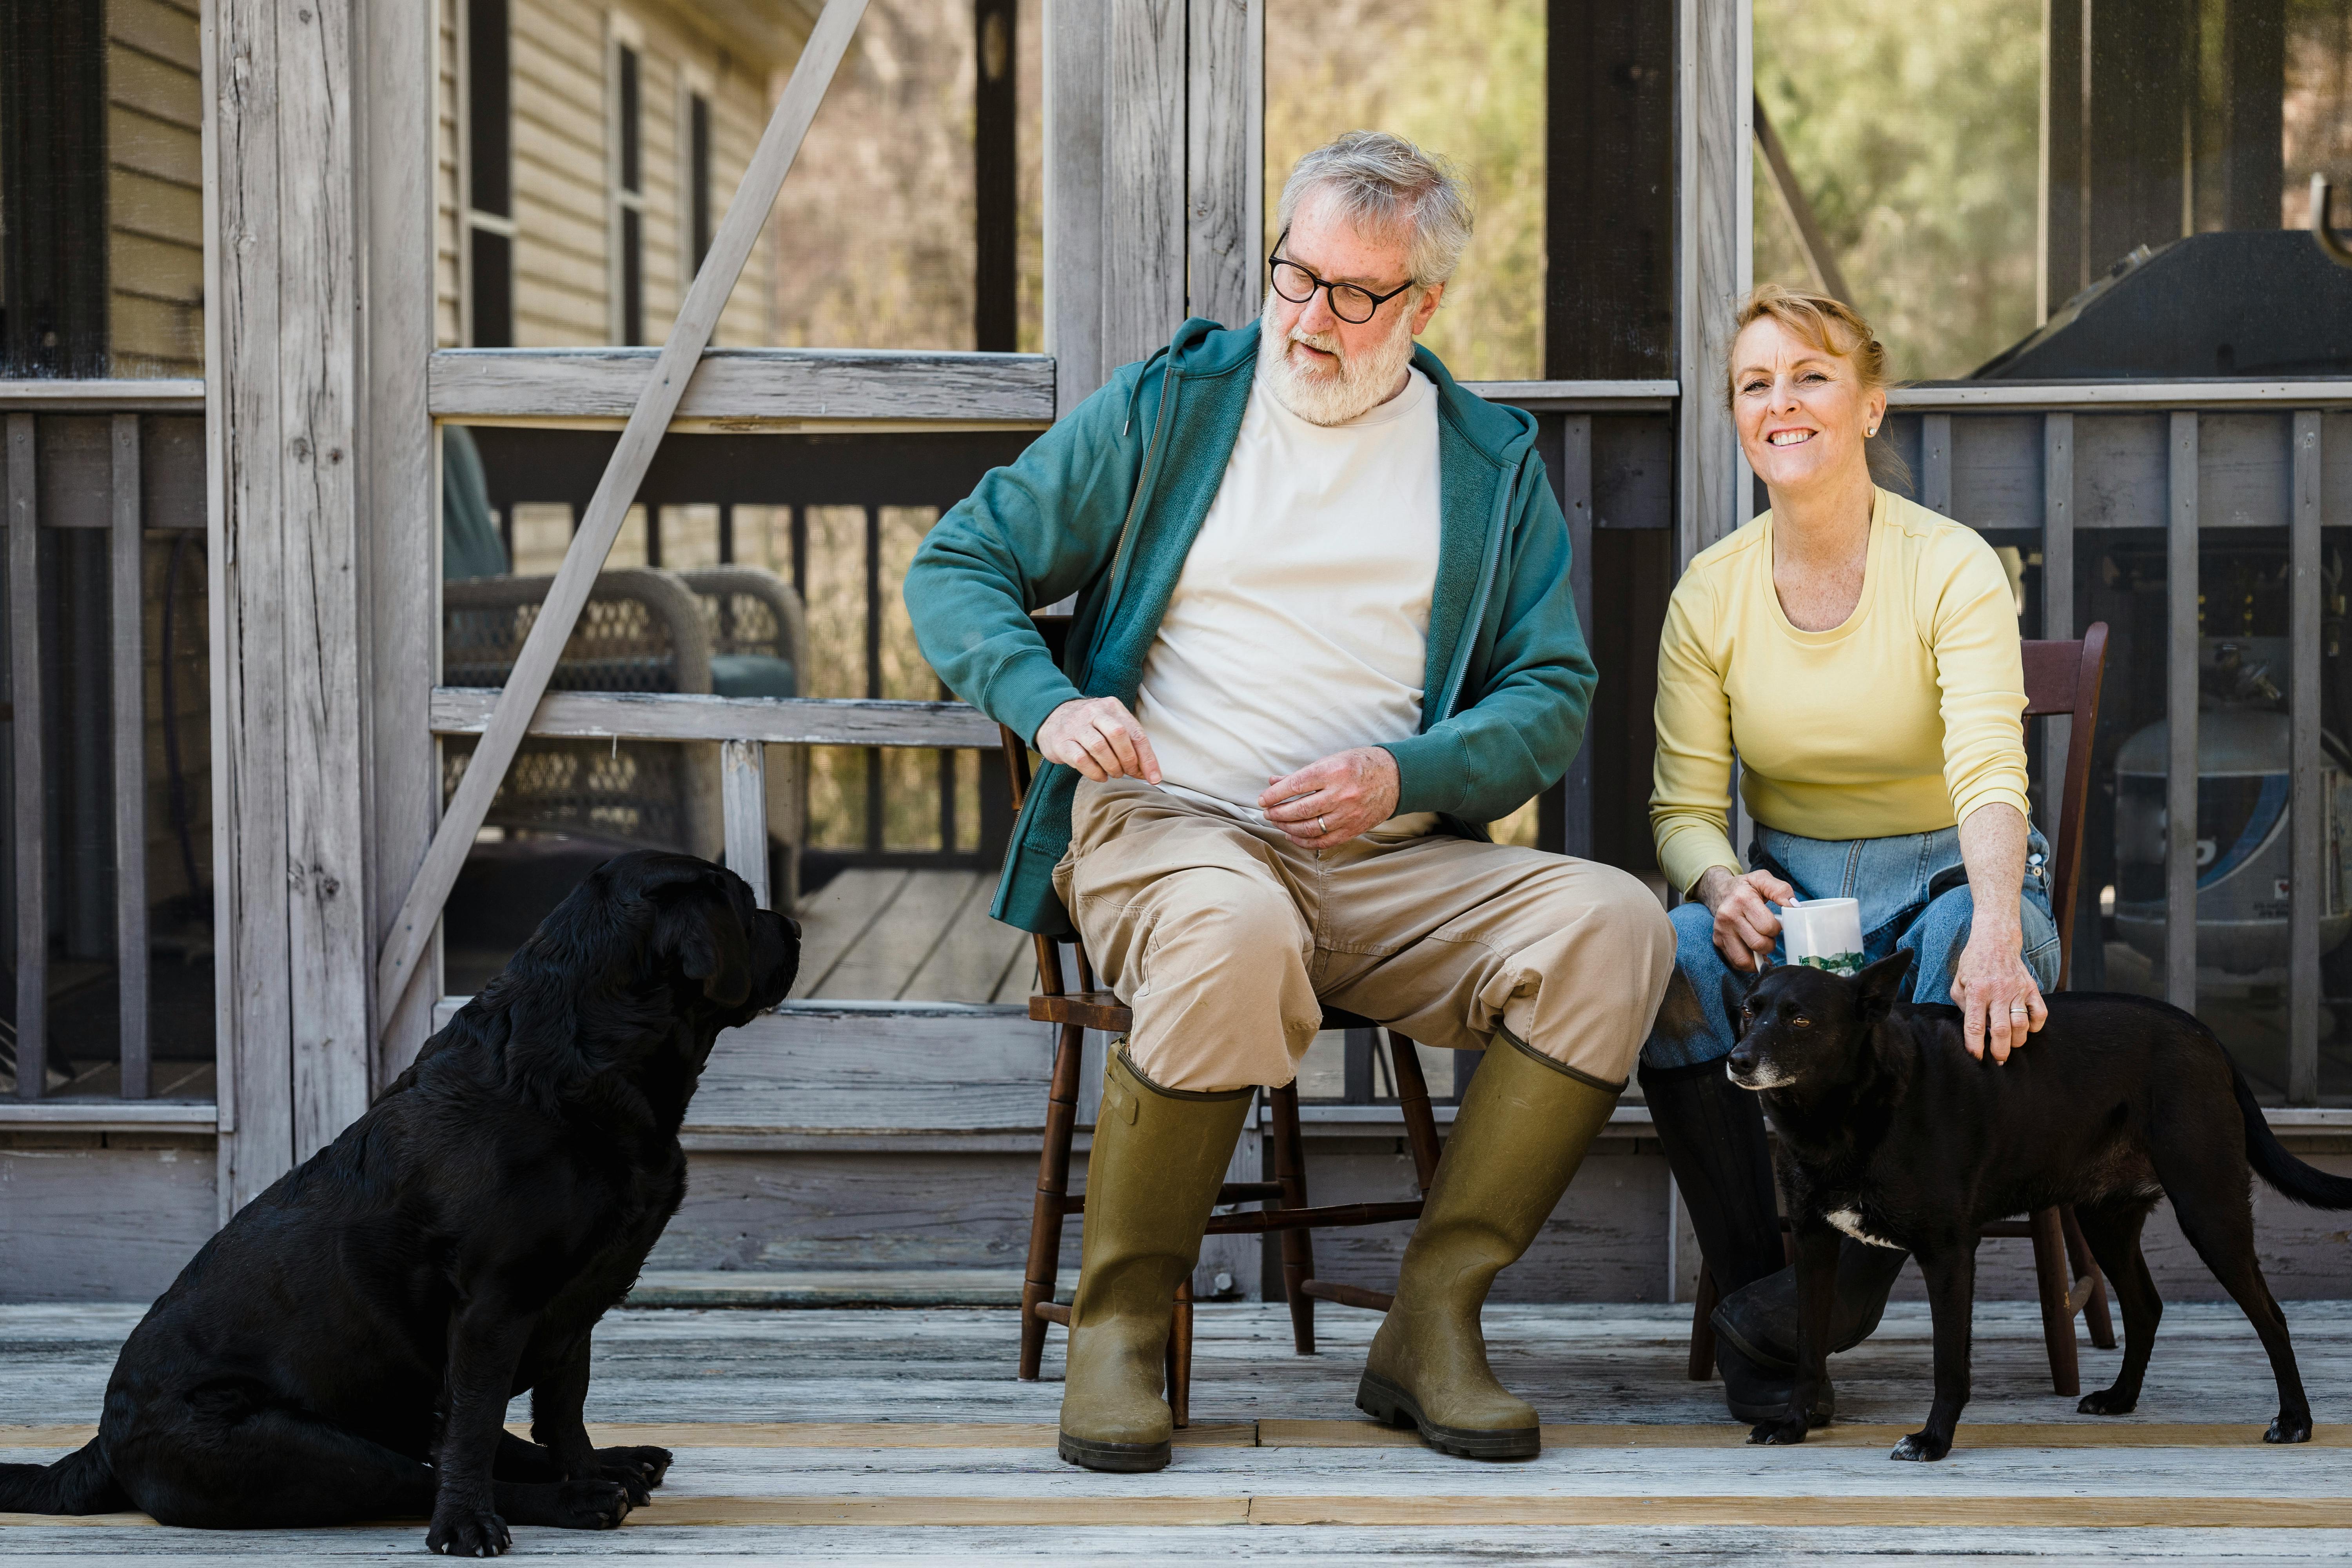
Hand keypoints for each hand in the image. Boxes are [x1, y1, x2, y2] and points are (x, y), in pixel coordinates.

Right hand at [1036, 696, 1160, 783]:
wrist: (1051, 718)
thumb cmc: (1090, 727)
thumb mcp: (1111, 726)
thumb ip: (1130, 745)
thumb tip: (1149, 773)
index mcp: (1112, 707)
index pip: (1136, 732)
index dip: (1147, 758)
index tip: (1154, 778)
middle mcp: (1093, 712)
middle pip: (1118, 735)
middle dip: (1128, 759)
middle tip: (1128, 772)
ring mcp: (1075, 726)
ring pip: (1099, 747)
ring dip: (1112, 767)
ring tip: (1114, 773)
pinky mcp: (1061, 742)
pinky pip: (1081, 760)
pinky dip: (1095, 772)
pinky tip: (1100, 775)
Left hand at [1258, 747, 1399, 848]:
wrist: (1396, 777)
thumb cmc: (1360, 764)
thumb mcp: (1331, 760)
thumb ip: (1302, 774)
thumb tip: (1273, 782)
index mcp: (1333, 771)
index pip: (1295, 786)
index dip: (1274, 795)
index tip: (1262, 799)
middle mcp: (1341, 794)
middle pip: (1299, 810)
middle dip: (1277, 813)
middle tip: (1267, 813)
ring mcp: (1348, 814)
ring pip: (1309, 828)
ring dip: (1287, 827)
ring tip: (1277, 822)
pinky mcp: (1353, 829)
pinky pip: (1324, 842)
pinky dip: (1304, 841)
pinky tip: (1292, 835)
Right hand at [1694, 866, 1794, 972]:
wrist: (1719, 890)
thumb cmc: (1746, 887)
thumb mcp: (1763, 879)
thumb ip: (1781, 890)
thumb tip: (1795, 908)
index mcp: (1742, 899)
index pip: (1768, 926)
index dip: (1777, 928)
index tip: (1776, 923)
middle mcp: (1728, 915)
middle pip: (1758, 944)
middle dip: (1770, 943)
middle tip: (1769, 934)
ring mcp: (1721, 930)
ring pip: (1745, 959)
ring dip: (1759, 957)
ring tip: (1762, 946)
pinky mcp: (1717, 941)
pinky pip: (1736, 963)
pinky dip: (1749, 963)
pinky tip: (1754, 954)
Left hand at [1950, 921, 2045, 1062]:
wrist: (1995, 940)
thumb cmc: (1973, 965)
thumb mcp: (1958, 983)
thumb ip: (1962, 1005)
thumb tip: (1974, 1029)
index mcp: (1976, 991)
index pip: (1974, 1025)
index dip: (1975, 1045)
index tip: (1976, 1059)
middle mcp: (1998, 991)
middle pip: (2001, 1030)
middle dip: (2000, 1050)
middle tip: (1998, 1060)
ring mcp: (2017, 990)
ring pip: (2021, 1025)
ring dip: (2017, 1041)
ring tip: (2011, 1045)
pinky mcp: (2031, 988)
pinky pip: (2039, 1013)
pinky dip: (2035, 1026)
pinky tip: (2027, 1029)